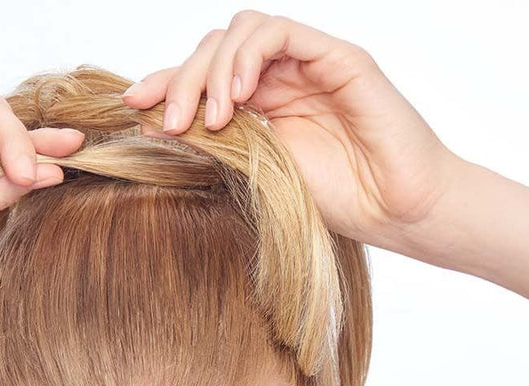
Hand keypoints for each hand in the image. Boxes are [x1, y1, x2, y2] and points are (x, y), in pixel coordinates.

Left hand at [122, 10, 458, 244]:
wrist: (395, 210)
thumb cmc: (336, 202)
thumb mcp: (258, 174)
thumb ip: (216, 147)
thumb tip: (156, 130)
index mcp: (260, 107)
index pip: (203, 78)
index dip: (165, 84)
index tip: (132, 105)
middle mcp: (279, 79)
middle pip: (214, 50)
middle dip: (181, 80)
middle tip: (168, 123)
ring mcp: (308, 64)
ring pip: (242, 33)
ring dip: (213, 71)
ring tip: (209, 120)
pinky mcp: (337, 56)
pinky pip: (281, 32)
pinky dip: (249, 57)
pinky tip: (237, 98)